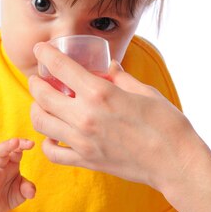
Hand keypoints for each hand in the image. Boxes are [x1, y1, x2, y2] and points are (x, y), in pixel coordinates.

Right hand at [0, 138, 35, 211]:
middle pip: (1, 153)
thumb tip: (31, 192)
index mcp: (11, 163)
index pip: (16, 150)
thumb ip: (27, 189)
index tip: (31, 144)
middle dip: (7, 146)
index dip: (22, 145)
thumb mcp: (22, 192)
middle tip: (15, 141)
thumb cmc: (9, 193)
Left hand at [29, 42, 196, 193]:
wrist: (175, 162)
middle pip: (42, 96)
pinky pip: (53, 154)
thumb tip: (108, 67)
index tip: (40, 49)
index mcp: (101, 93)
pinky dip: (47, 143)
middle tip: (38, 79)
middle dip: (35, 83)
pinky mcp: (86, 160)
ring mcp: (83, 141)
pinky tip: (53, 135)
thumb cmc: (166, 124)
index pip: (60, 67)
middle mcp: (86, 116)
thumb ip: (120, 77)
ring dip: (37, 110)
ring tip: (42, 105)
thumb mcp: (145, 91)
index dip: (45, 54)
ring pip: (41, 123)